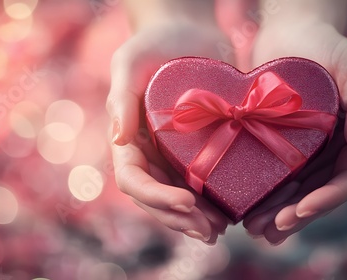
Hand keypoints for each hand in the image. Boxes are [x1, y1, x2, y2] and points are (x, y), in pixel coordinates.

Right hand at [107, 15, 231, 242]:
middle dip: (178, 218)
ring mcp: (169, 154)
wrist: (186, 32)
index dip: (156, 197)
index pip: (132, 179)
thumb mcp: (131, 61)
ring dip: (194, 220)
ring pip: (176, 198)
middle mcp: (146, 152)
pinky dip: (210, 203)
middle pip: (155, 198)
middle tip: (209, 231)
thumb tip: (118, 140)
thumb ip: (121, 98)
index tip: (187, 202)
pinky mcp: (195, 149)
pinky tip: (228, 214)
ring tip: (219, 231)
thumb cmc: (154, 42)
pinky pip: (198, 184)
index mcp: (126, 138)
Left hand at [243, 18, 346, 243]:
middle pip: (314, 194)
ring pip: (291, 191)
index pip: (344, 181)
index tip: (296, 213)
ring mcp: (301, 148)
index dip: (323, 202)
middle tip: (264, 231)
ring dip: (274, 213)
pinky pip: (270, 173)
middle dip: (292, 216)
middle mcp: (327, 149)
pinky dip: (260, 193)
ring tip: (251, 230)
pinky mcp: (274, 141)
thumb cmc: (324, 44)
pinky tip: (242, 209)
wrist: (289, 32)